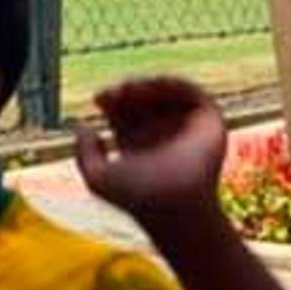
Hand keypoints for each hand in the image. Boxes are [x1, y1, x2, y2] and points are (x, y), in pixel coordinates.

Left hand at [74, 76, 226, 223]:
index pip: (122, 109)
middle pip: (141, 96)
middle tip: (117, 92)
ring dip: (148, 83)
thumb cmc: (137, 199)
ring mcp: (184, 126)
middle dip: (127, 89)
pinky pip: (193, 93)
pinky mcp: (207, 122)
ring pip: (164, 91)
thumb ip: (82, 153)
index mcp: (137, 141)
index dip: (110, 97)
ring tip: (132, 88)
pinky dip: (175, 83)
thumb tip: (83, 125)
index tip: (99, 98)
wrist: (175, 206)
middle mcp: (160, 132)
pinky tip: (157, 85)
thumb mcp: (97, 178)